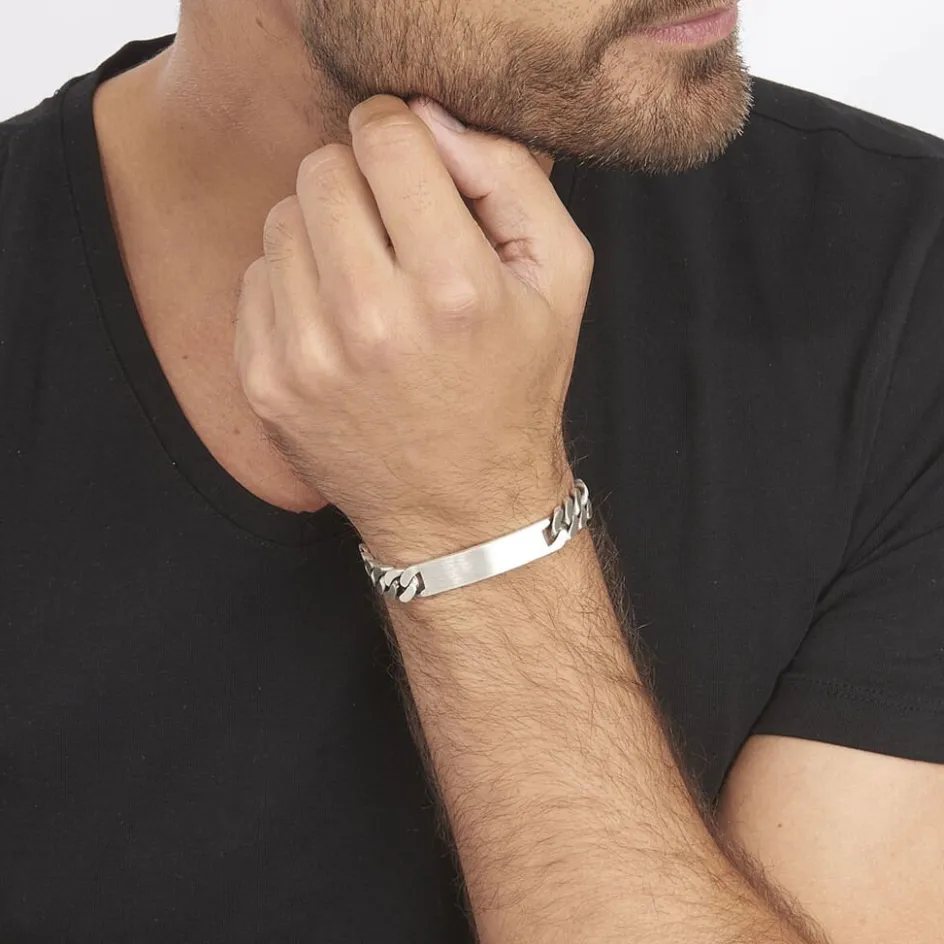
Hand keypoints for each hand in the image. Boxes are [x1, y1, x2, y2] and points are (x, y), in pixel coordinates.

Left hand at [234, 95, 593, 560]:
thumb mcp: (560, 279)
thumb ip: (511, 178)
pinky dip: (294, 284)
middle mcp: (371, 320)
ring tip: (366, 278)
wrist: (460, 508)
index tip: (406, 157)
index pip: (386, 138)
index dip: (397, 130)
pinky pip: (255, 278)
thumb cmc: (515, 389)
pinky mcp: (266, 382)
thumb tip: (429, 119)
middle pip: (323, 170)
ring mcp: (307, 356)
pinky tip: (336, 321)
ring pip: (282, 219)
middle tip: (392, 227)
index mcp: (451, 287)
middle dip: (359, 180)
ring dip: (324, 231)